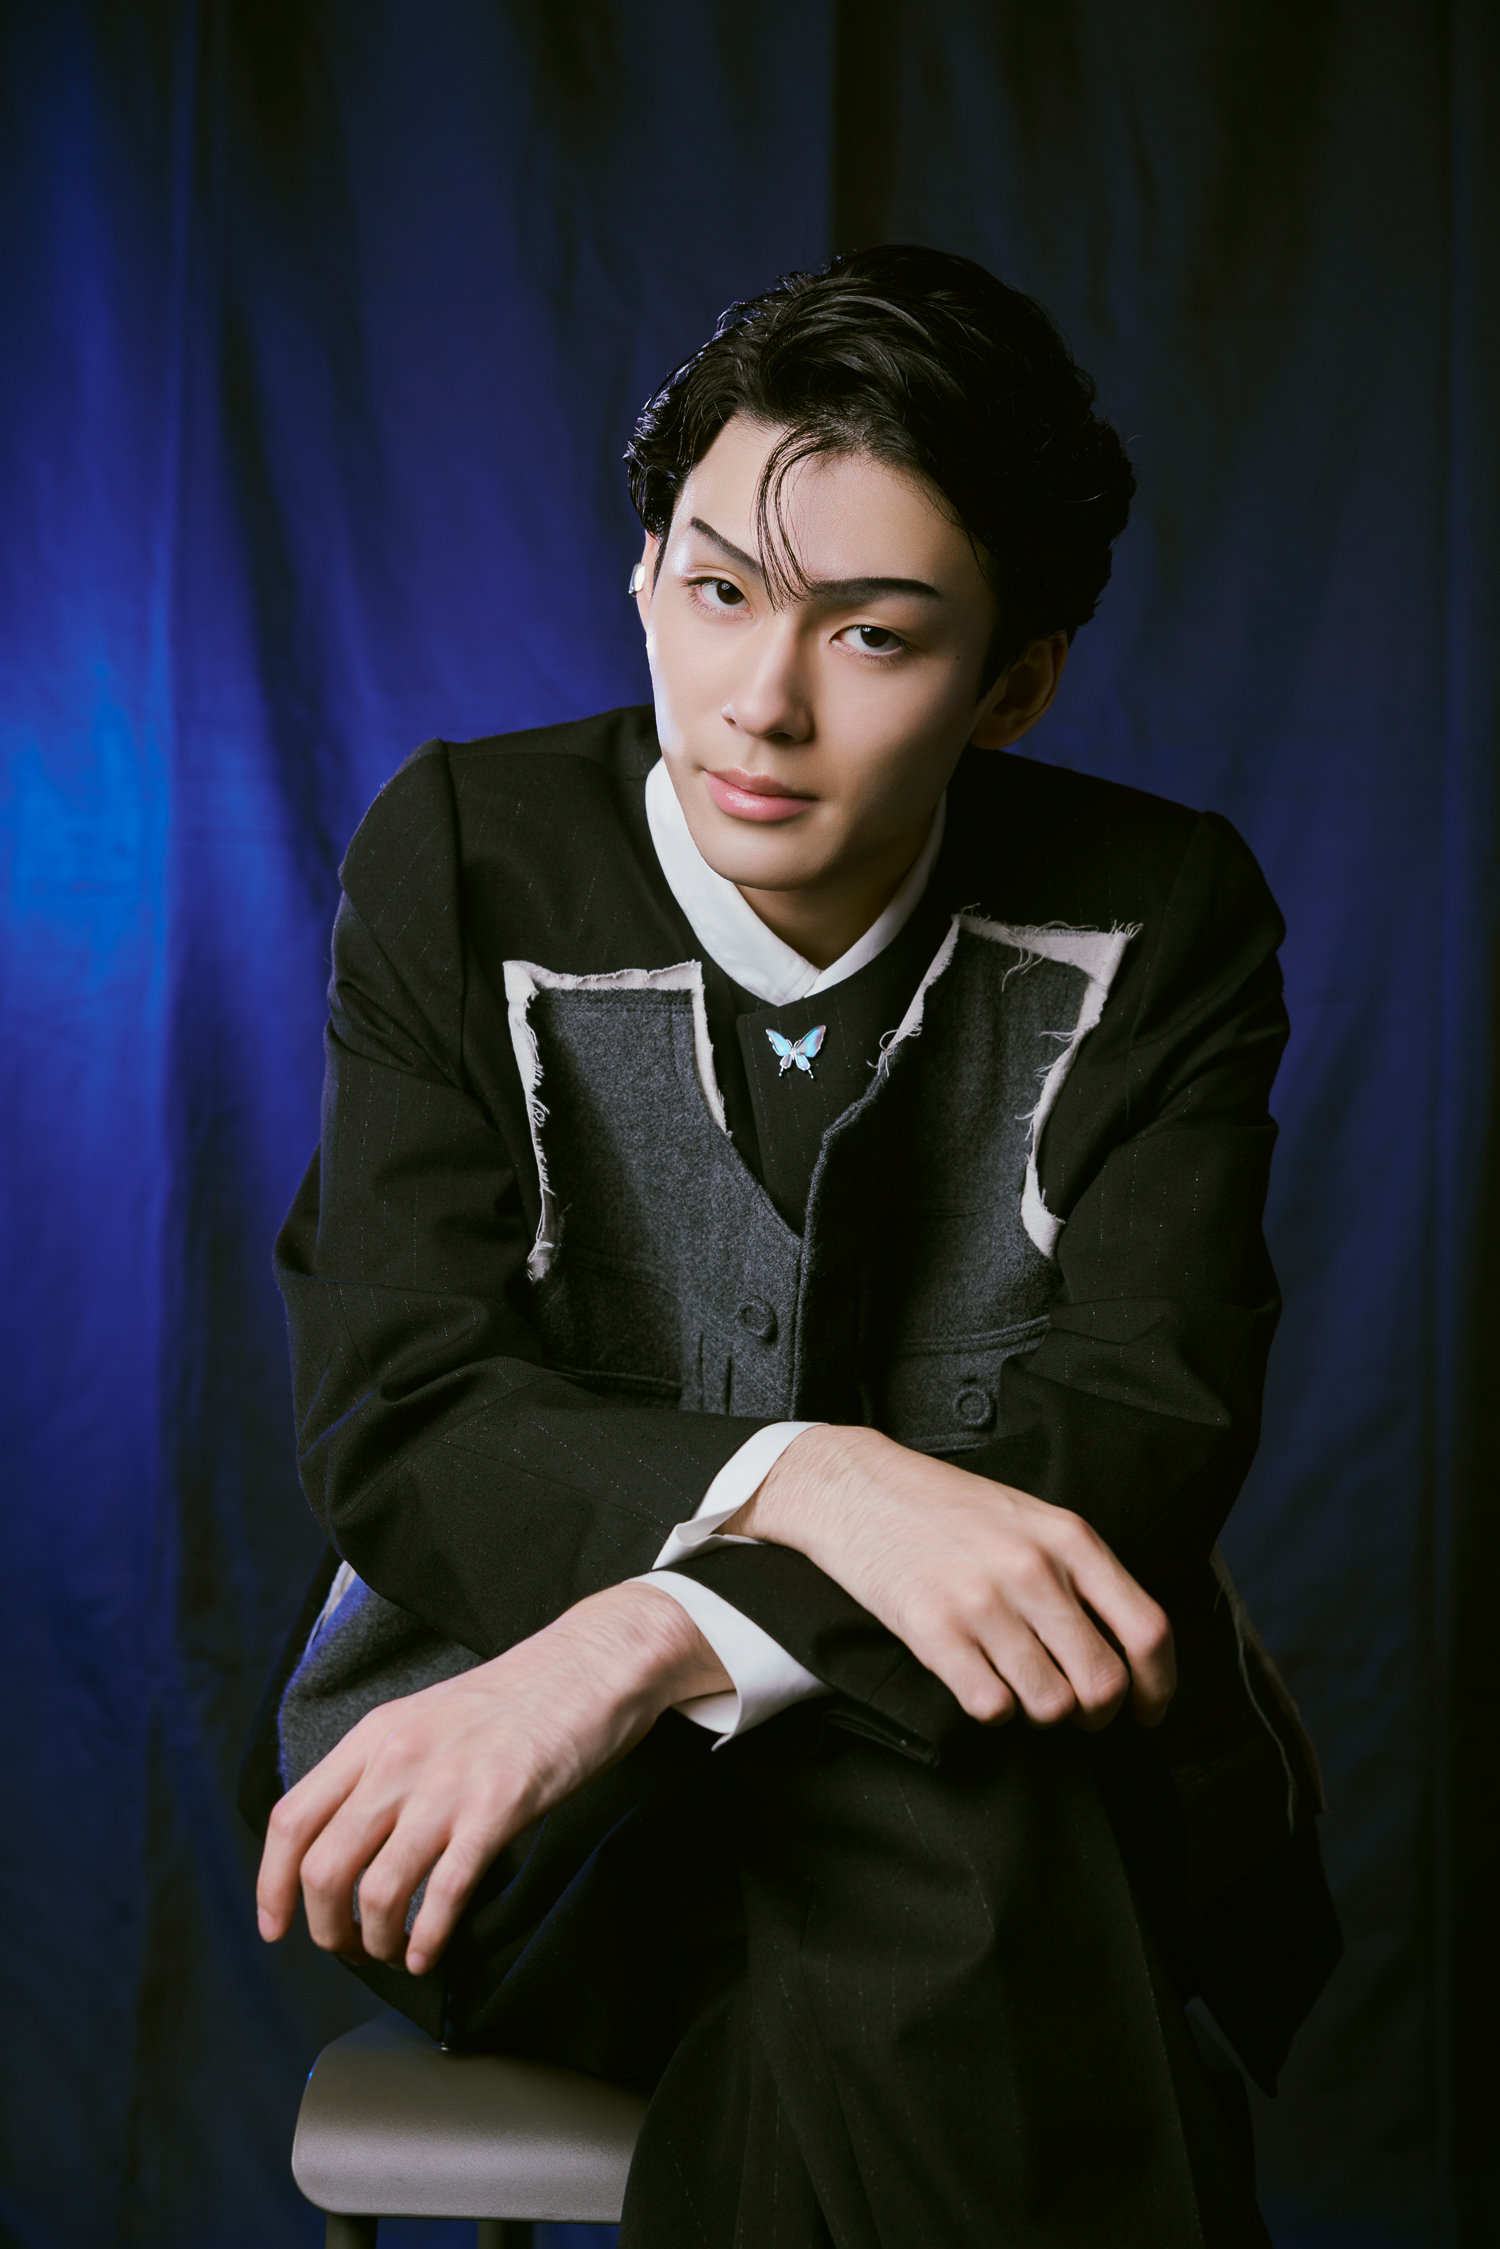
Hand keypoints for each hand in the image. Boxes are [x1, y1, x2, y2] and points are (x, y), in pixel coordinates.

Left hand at [255, 1582, 728, 1975]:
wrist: (590, 1665)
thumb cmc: (516, 1700)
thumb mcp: (426, 1719)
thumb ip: (382, 1769)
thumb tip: (348, 1841)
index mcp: (375, 1734)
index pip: (291, 1817)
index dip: (272, 1883)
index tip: (276, 1924)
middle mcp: (399, 1758)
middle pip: (324, 1867)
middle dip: (326, 1927)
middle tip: (348, 1947)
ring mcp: (447, 1783)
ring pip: (378, 1890)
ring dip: (378, 1941)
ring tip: (395, 1952)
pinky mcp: (498, 1806)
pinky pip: (445, 1891)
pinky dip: (429, 1937)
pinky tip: (431, 1952)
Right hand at [731, 1426, 1173, 1730]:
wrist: (858, 1488)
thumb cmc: (948, 1507)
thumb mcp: (1032, 1518)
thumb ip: (1081, 1572)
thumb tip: (1125, 1647)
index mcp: (1069, 1538)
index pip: (1147, 1629)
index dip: (1159, 1684)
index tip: (1149, 1709)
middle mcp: (1033, 1571)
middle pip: (1103, 1682)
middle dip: (1097, 1713)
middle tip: (1077, 1709)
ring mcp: (983, 1603)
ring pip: (1050, 1705)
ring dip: (1040, 1711)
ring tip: (1019, 1686)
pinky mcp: (934, 1632)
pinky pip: (991, 1708)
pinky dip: (992, 1708)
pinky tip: (979, 1680)